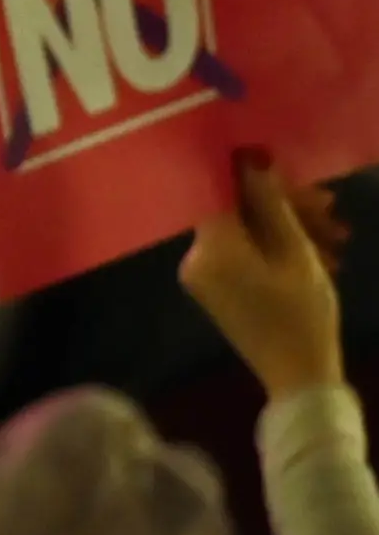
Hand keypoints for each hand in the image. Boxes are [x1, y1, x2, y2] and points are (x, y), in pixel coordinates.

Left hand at [180, 156, 347, 402]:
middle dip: (287, 207)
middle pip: (238, 212)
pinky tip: (322, 256)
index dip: (260, 179)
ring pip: (249, 232)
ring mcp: (205, 275)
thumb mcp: (294, 252)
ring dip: (292, 228)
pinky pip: (246, 253)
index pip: (224, 192)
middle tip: (331, 209)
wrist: (298, 376)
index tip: (299, 178)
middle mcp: (196, 259)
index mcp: (210, 248)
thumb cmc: (302, 314)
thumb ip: (270, 203)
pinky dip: (279, 250)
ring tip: (338, 237)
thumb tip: (250, 158)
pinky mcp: (218, 287)